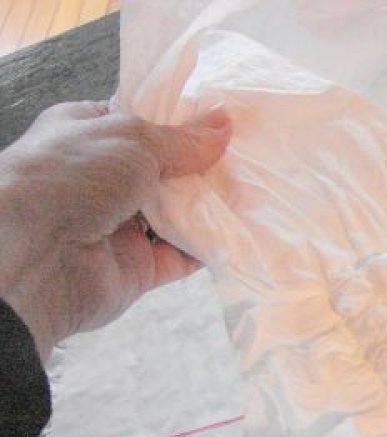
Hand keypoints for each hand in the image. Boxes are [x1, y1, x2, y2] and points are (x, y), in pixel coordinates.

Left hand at [0, 101, 231, 359]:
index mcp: (89, 134)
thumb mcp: (133, 139)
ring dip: (210, 207)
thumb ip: (183, 139)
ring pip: (176, 215)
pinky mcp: (137, 268)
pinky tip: (240, 232)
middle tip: (251, 157)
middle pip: (167, 171)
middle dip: (204, 167)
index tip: (226, 121)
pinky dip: (207, 248)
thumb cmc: (72, 176)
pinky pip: (180, 256)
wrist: (32, 256)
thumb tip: (224, 124)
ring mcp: (120, 226)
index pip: (143, 123)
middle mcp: (104, 179)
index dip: (183, 122)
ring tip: (255, 192)